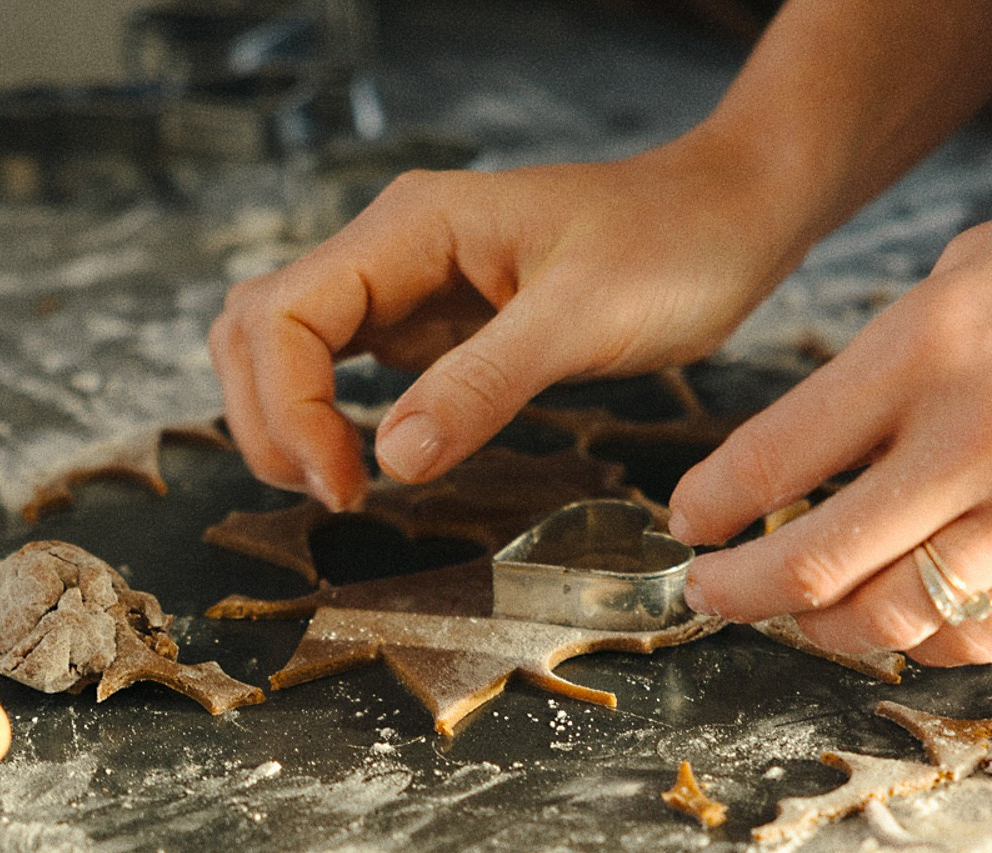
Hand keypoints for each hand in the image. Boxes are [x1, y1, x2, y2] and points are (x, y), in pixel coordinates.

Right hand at [209, 126, 810, 511]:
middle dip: (268, 419)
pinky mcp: (434, 321)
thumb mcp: (583, 319)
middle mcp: (393, 248)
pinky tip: (374, 463)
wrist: (732, 216)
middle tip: (334, 496)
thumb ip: (482, 385)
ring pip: (288, 345)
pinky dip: (330, 417)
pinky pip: (343, 364)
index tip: (350, 485)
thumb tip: (392, 461)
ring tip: (341, 486)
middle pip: (259, 328)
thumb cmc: (675, 245)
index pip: (285, 316)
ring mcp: (407, 283)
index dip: (290, 409)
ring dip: (286, 418)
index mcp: (411, 227)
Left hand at [673, 116, 991, 665]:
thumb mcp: (986, 261)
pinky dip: (920, 643)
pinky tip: (898, 623)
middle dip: (737, 593)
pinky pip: (981, 636)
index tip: (690, 523)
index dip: (712, 505)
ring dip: (822, 633)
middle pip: (814, 562)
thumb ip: (894, 352)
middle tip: (708, 594)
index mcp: (930, 344)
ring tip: (799, 619)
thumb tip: (823, 430)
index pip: (776, 455)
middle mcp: (975, 436)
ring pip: (890, 619)